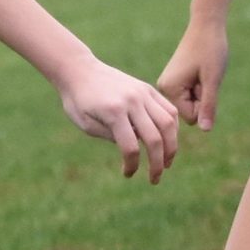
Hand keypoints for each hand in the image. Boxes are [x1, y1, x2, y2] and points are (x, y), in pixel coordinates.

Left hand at [57, 58, 180, 182]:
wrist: (80, 70)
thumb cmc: (78, 100)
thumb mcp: (86, 125)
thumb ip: (111, 137)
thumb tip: (135, 147)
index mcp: (113, 112)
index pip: (130, 147)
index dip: (131, 165)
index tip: (127, 174)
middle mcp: (132, 102)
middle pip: (154, 138)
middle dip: (157, 163)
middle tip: (154, 179)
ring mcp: (142, 93)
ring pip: (167, 123)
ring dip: (171, 147)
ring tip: (166, 163)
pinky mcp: (147, 89)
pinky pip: (168, 109)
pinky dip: (172, 127)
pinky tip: (168, 141)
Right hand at [158, 19, 229, 129]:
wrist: (206, 25)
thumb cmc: (211, 50)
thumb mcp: (213, 80)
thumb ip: (208, 106)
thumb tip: (205, 130)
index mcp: (169, 89)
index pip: (190, 118)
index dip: (203, 104)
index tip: (204, 82)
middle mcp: (163, 88)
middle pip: (188, 112)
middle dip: (200, 99)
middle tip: (203, 75)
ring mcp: (166, 84)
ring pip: (189, 104)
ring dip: (200, 92)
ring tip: (201, 72)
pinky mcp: (172, 81)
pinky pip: (188, 95)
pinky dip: (198, 87)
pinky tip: (199, 71)